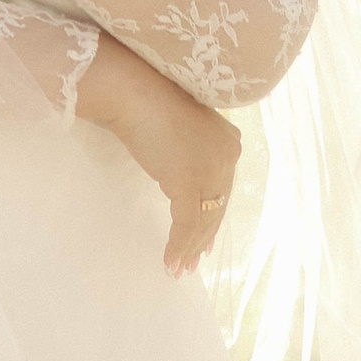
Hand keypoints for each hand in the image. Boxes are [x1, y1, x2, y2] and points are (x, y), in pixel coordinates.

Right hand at [74, 34, 242, 275]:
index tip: (203, 239)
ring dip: (189, 247)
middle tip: (192, 262)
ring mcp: (211, 170)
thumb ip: (186, 151)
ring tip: (178, 268)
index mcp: (228, 140)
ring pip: (203, 218)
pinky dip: (178, 245)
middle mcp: (227, 155)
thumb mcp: (176, 130)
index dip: (211, 215)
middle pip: (216, 206)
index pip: (222, 187)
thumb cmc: (146, 101)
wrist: (132, 92)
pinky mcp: (189, 182)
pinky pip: (186, 223)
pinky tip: (170, 262)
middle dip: (203, 238)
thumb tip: (179, 174)